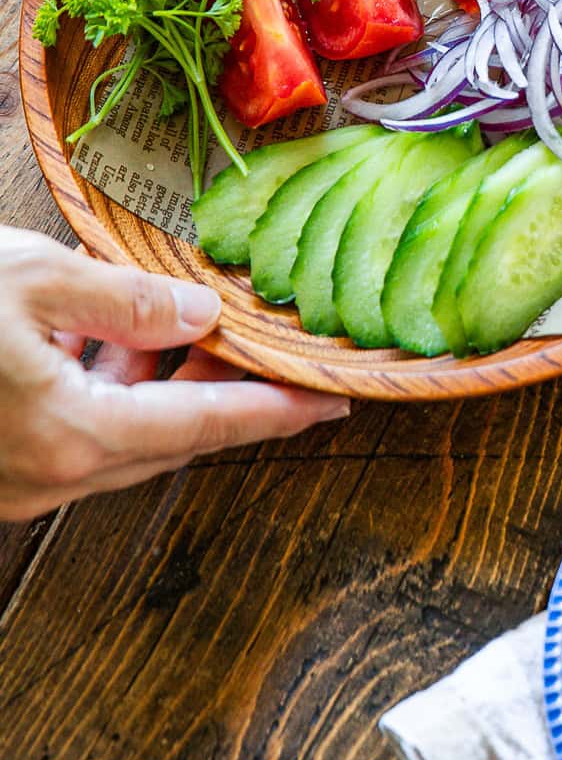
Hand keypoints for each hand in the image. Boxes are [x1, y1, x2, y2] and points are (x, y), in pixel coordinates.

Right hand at [0, 229, 347, 520]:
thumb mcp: (31, 279)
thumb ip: (125, 299)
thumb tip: (199, 314)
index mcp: (73, 436)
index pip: (207, 423)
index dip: (276, 409)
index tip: (332, 400)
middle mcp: (50, 475)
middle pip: (168, 436)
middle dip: (221, 389)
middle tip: (266, 348)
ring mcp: (18, 480)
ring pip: (117, 435)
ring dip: (153, 381)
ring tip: (179, 319)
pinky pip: (70, 432)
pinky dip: (98, 388)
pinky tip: (94, 331)